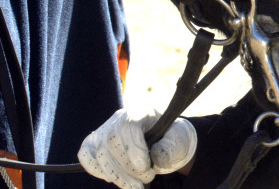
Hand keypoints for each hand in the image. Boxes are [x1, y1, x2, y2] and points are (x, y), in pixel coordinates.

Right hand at [79, 108, 196, 188]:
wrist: (162, 140)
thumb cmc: (169, 139)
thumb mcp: (177, 141)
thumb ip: (169, 148)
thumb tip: (155, 158)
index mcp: (140, 112)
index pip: (128, 128)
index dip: (135, 151)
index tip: (146, 170)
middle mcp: (119, 117)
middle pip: (111, 141)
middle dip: (126, 168)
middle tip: (142, 182)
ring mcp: (104, 129)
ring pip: (99, 152)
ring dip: (115, 174)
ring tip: (133, 186)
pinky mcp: (94, 142)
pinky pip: (86, 155)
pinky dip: (97, 170)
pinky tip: (114, 178)